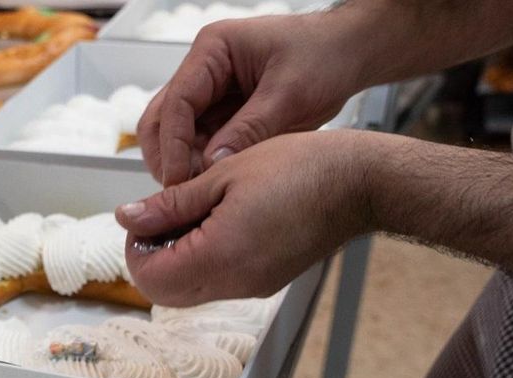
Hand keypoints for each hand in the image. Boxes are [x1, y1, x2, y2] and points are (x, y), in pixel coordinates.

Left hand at [115, 131, 380, 305]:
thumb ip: (169, 203)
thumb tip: (127, 217)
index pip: (149, 277)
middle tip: (165, 216)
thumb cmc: (299, 168)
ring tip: (196, 213)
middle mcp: (233, 283)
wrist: (358, 183)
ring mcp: (250, 287)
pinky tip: (220, 221)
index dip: (136, 246)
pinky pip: (217, 283)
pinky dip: (204, 259)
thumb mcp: (222, 175)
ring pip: (189, 291)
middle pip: (164, 292)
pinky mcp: (264, 282)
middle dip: (153, 256)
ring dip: (177, 258)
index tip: (146, 215)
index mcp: (218, 257)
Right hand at [139, 11, 369, 185]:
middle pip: (161, 118)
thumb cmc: (326, 55)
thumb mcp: (290, 95)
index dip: (173, 145)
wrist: (351, 53)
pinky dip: (202, 163)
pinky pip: (200, 142)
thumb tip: (213, 164)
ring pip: (175, 134)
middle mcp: (204, 68)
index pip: (176, 102)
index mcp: (214, 49)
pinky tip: (213, 181)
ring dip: (182, 163)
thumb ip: (249, 130)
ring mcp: (211, 91)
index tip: (179, 179)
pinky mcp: (223, 111)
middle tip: (180, 191)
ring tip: (198, 190)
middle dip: (167, 156)